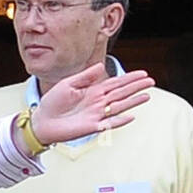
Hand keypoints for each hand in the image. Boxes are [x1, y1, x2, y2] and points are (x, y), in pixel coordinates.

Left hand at [30, 62, 153, 145]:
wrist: (42, 121)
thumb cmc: (52, 102)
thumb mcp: (68, 84)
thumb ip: (85, 76)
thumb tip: (100, 66)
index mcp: (93, 91)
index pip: (115, 83)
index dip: (129, 78)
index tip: (143, 73)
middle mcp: (98, 103)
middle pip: (121, 93)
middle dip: (136, 87)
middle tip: (151, 81)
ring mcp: (96, 115)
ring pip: (119, 107)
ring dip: (133, 102)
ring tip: (147, 96)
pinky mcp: (92, 127)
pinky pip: (109, 124)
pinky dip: (120, 121)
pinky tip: (131, 116)